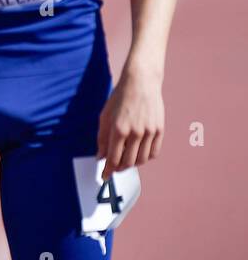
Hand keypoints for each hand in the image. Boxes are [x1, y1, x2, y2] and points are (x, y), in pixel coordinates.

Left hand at [98, 59, 164, 179]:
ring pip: (142, 160)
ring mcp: (150, 132)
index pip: (113, 158)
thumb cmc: (119, 98)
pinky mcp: (160, 130)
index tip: (104, 177)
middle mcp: (135, 133)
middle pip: (128, 162)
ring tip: (125, 159)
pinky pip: (154, 152)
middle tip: (114, 167)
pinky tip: (138, 153)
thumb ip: (102, 138)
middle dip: (119, 168)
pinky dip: (145, 157)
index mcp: (119, 129)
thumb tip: (100, 156)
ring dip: (132, 164)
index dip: (108, 170)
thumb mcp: (104, 116)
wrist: (141, 83)